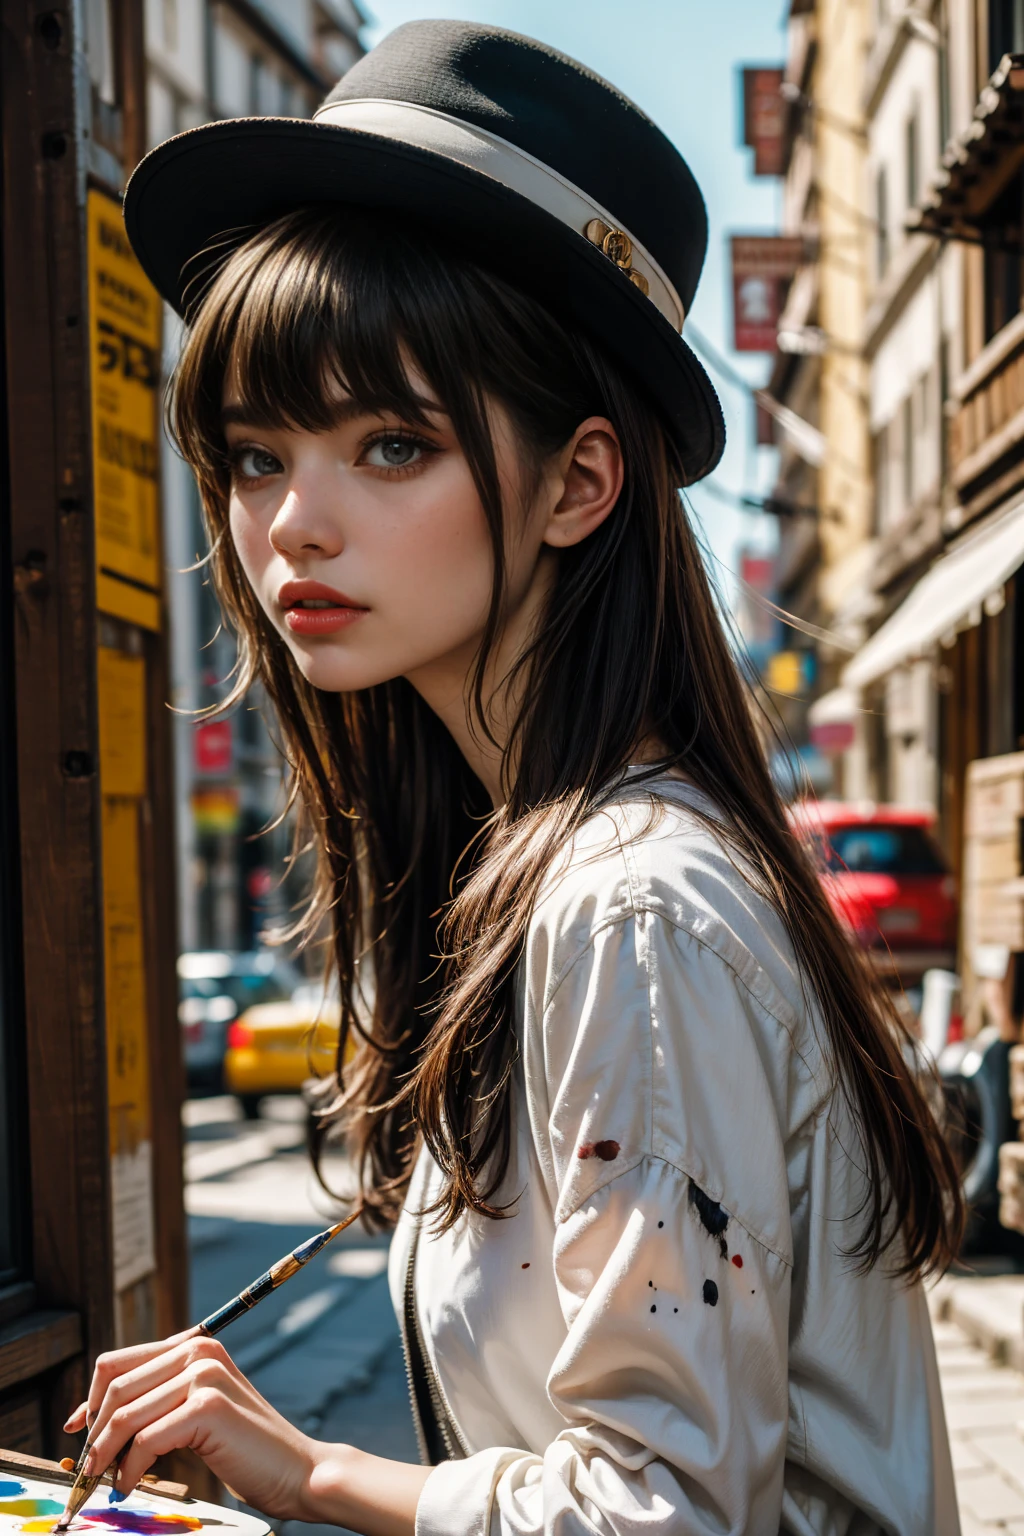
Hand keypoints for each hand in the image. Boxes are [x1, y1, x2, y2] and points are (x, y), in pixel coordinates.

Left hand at [62, 1332, 318, 1520]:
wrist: (295, 1471)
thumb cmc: (244, 1449)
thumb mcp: (197, 1412)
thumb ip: (160, 1400)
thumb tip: (96, 1416)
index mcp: (195, 1346)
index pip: (119, 1361)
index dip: (89, 1398)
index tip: (75, 1429)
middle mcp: (199, 1351)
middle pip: (116, 1387)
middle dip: (95, 1432)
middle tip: (90, 1468)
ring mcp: (204, 1375)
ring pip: (125, 1415)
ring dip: (107, 1455)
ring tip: (109, 1481)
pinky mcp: (208, 1406)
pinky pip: (145, 1439)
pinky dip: (130, 1469)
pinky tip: (132, 1484)